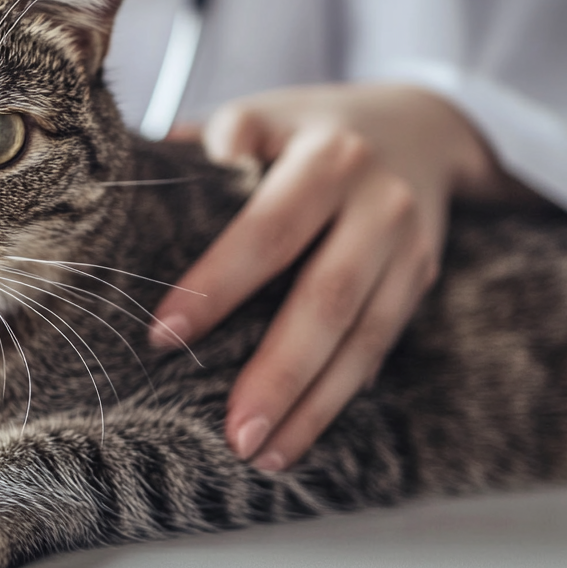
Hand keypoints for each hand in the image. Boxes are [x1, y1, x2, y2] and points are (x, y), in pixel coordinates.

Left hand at [151, 84, 519, 469]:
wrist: (423, 125)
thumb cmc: (311, 127)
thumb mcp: (265, 112)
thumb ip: (214, 140)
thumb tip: (143, 170)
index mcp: (327, 157)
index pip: (267, 230)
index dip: (217, 285)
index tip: (164, 336)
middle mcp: (378, 202)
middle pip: (328, 298)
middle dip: (280, 372)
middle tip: (234, 433)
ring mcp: (408, 246)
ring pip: (363, 337)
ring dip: (314, 405)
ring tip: (264, 455)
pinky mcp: (421, 281)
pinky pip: (380, 347)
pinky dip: (340, 396)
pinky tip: (300, 437)